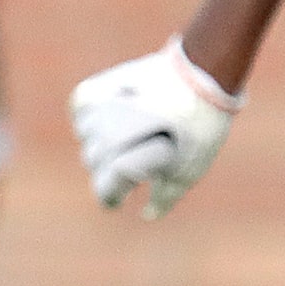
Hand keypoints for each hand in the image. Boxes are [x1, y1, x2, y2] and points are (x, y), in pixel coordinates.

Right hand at [71, 36, 242, 219]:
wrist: (203, 71)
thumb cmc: (200, 124)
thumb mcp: (190, 168)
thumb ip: (165, 197)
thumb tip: (147, 214)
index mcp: (126, 158)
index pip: (104, 191)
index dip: (115, 196)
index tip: (125, 195)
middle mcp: (105, 135)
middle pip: (95, 164)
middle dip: (116, 164)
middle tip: (146, 149)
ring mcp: (96, 110)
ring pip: (87, 139)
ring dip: (105, 139)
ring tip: (137, 125)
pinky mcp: (93, 89)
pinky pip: (81, 111)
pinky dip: (95, 115)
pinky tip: (118, 110)